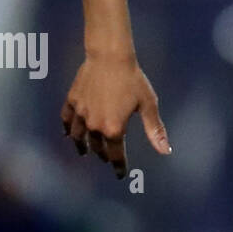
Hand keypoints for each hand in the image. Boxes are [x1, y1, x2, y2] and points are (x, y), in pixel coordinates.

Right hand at [61, 53, 170, 179]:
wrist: (110, 57)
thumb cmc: (133, 80)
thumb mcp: (148, 105)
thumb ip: (155, 130)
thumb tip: (166, 151)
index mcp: (113, 129)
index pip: (115, 155)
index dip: (119, 166)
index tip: (120, 174)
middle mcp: (94, 125)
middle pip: (97, 147)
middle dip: (103, 155)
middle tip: (107, 159)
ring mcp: (81, 113)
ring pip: (78, 136)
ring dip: (82, 146)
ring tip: (84, 152)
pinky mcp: (72, 101)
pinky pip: (67, 119)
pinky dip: (67, 128)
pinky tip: (67, 133)